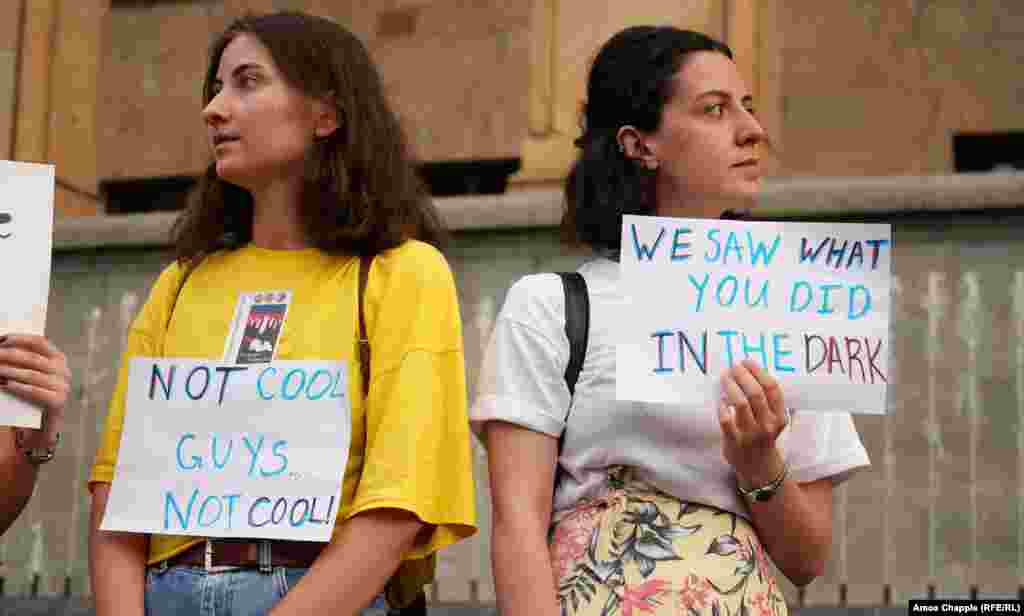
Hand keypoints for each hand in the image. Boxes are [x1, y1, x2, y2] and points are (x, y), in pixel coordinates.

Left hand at [0, 334, 70, 422]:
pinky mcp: (58, 402)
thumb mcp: (32, 375)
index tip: (2, 339)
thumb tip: (3, 348)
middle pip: (32, 358)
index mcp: (59, 359)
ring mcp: (63, 386)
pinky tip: (5, 385)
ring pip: (31, 375)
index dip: (20, 339)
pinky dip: (19, 388)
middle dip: (9, 355)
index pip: (40, 342)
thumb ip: (25, 362)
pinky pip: (35, 392)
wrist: (44, 424)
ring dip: (10, 371)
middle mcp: (64, 371)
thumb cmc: (34, 395)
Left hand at [718, 359, 787, 488]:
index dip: (758, 371)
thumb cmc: (763, 438)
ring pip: (740, 403)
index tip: (747, 361)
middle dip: (742, 375)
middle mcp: (767, 424)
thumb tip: (748, 372)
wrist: (759, 469)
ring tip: (725, 377)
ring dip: (731, 386)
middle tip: (733, 367)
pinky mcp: (734, 441)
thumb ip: (766, 401)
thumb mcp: (773, 420)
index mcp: (779, 416)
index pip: (772, 388)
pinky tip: (721, 401)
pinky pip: (726, 419)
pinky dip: (722, 406)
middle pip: (755, 393)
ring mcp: (750, 434)